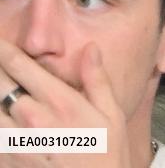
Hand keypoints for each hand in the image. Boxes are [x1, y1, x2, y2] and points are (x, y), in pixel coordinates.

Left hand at [0, 40, 130, 166]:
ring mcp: (17, 144)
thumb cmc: (106, 157)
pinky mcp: (9, 163)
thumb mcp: (112, 115)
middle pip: (0, 85)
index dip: (5, 49)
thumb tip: (90, 48)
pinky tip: (5, 119)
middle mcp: (32, 120)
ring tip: (1, 90)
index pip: (21, 66)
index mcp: (58, 102)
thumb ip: (97, 79)